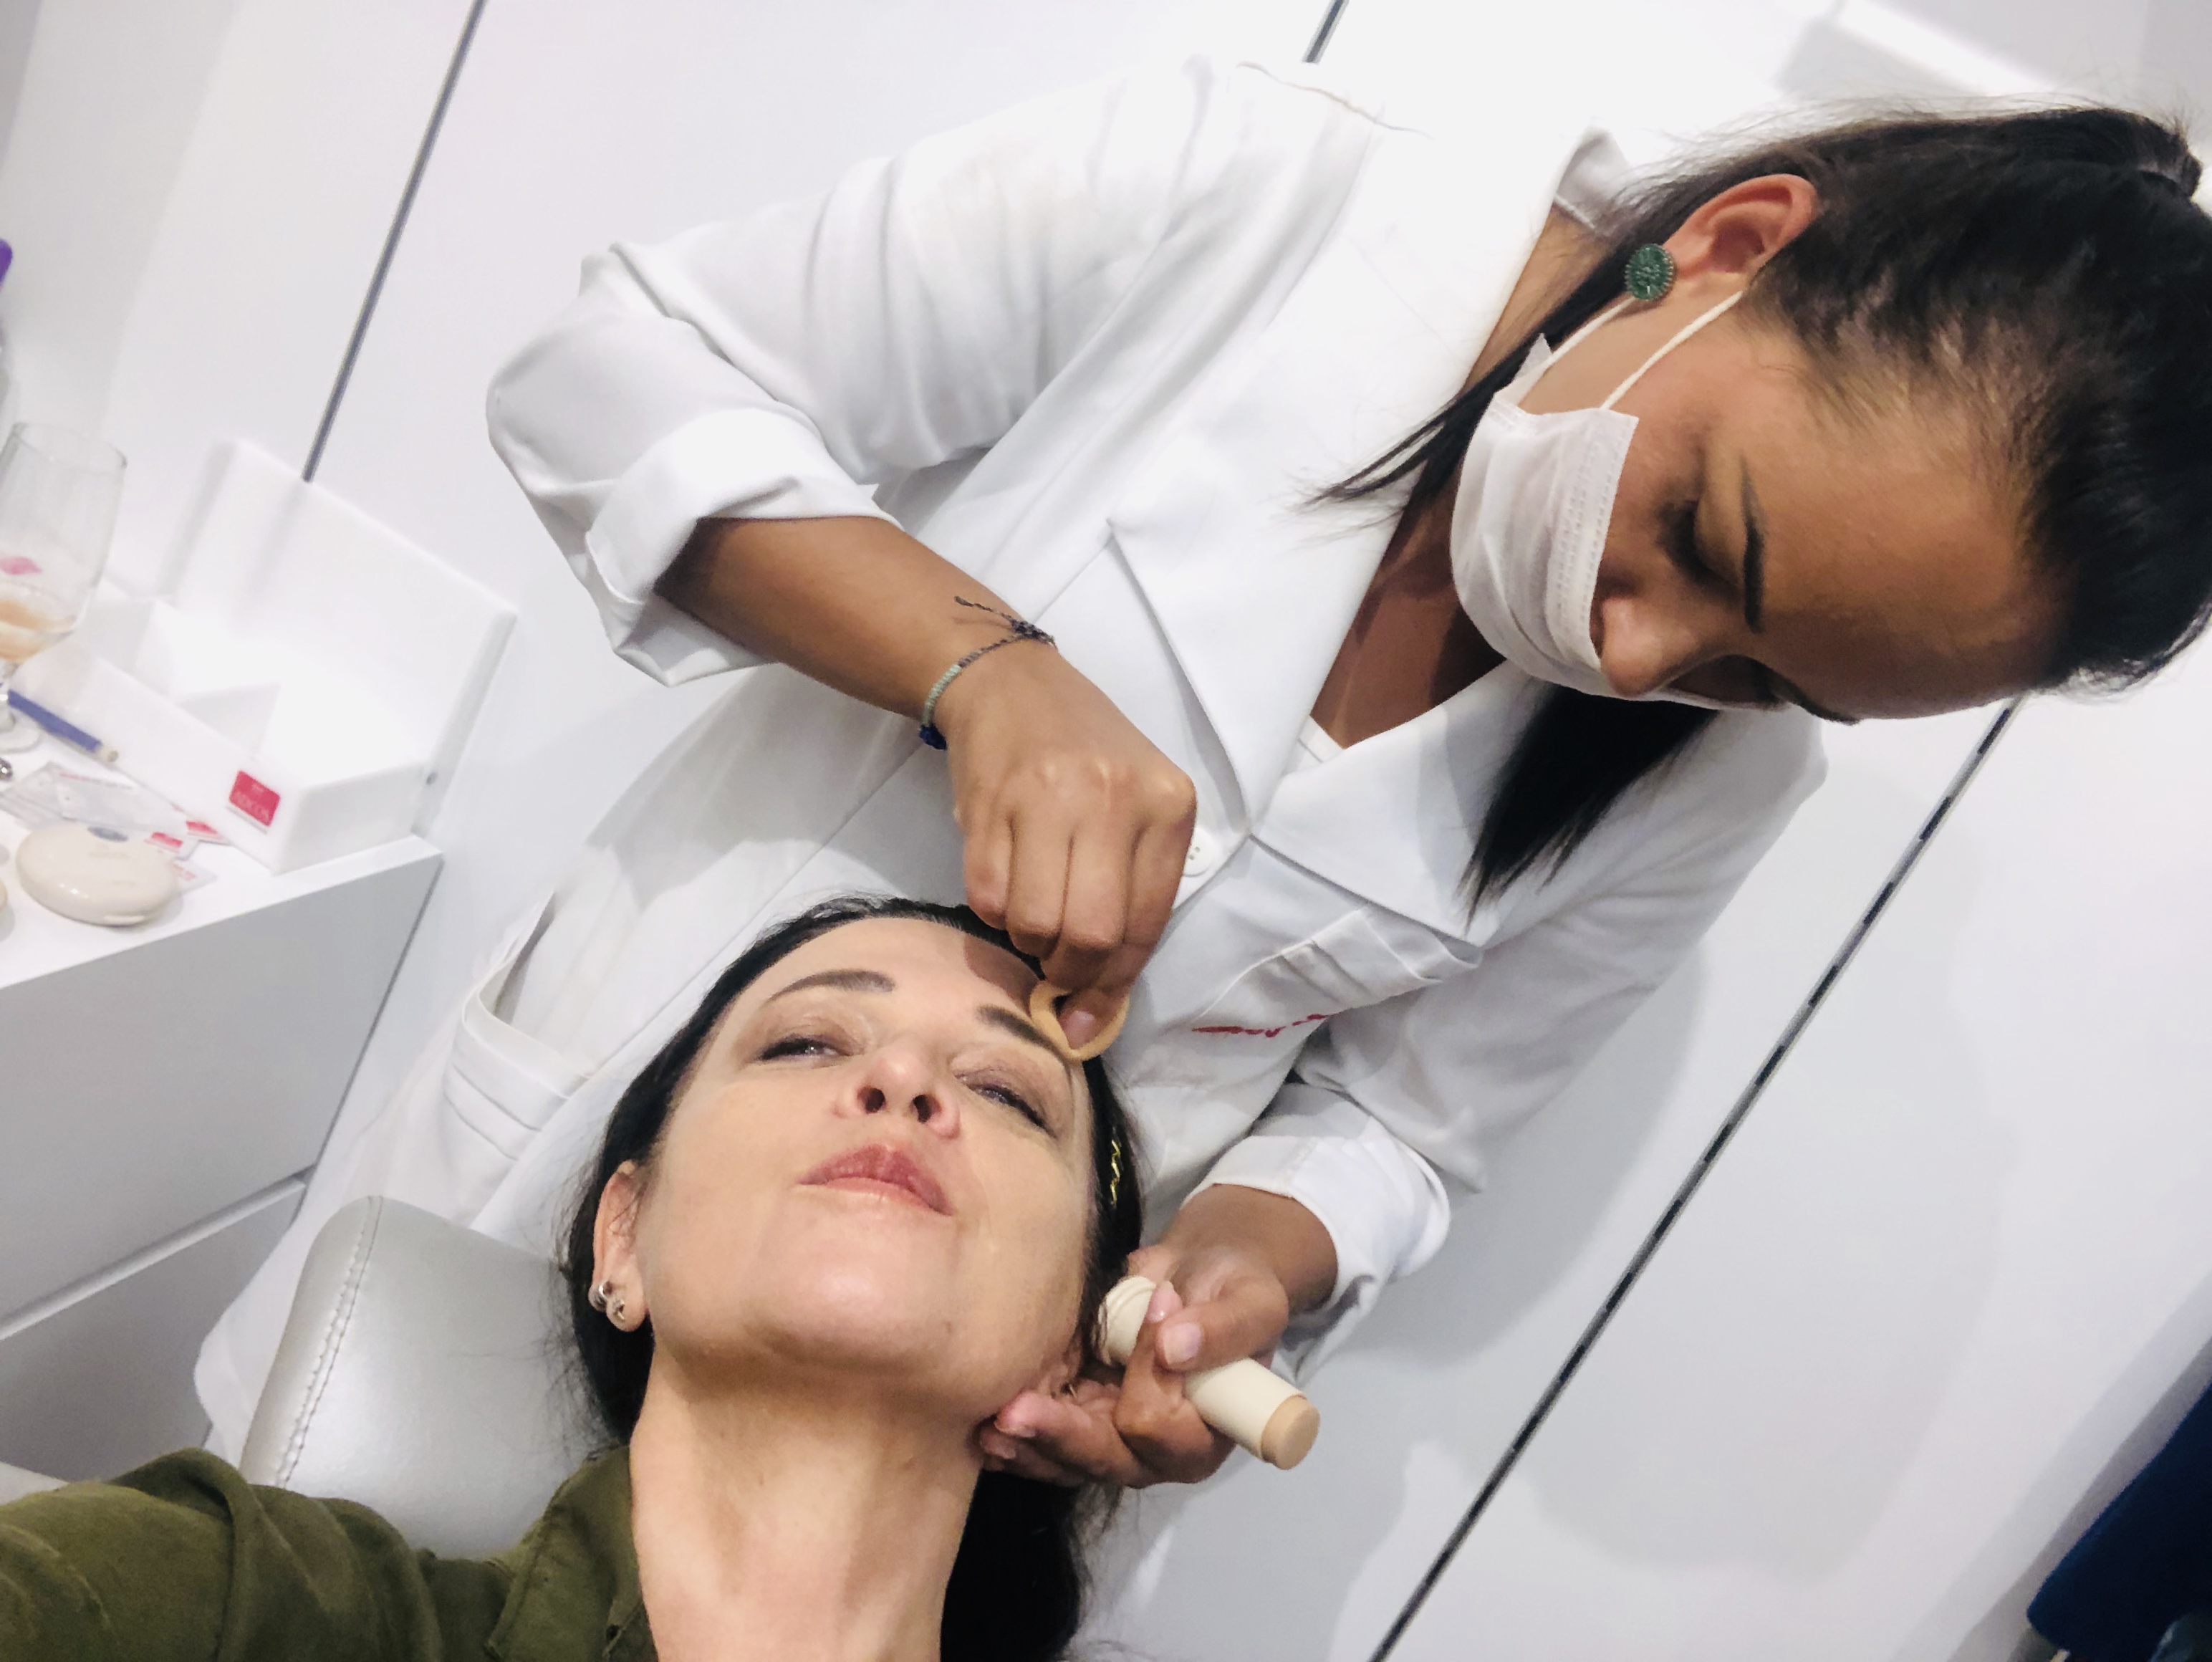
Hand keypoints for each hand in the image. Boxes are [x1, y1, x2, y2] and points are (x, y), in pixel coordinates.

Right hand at [932, 645, 1195, 1049]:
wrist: (1012, 685)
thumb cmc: (1087, 757)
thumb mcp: (1136, 807)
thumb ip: (1130, 897)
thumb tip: (1093, 1014)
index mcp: (1167, 804)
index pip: (1145, 925)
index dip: (1113, 985)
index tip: (1088, 1019)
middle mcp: (1115, 798)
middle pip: (1091, 934)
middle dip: (1070, 973)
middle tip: (1056, 968)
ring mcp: (1051, 797)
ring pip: (1036, 923)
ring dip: (1028, 943)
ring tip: (1033, 918)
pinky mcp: (992, 802)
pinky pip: (989, 897)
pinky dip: (995, 913)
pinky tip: (1006, 885)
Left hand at [978, 1187, 1335, 1487]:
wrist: (1194, 1277)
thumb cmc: (1231, 1290)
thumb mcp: (1248, 1300)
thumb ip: (1224, 1328)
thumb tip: (1176, 1346)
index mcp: (1207, 1433)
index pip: (1165, 1433)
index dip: (1146, 1394)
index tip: (1132, 1347)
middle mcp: (1156, 1452)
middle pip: (1104, 1458)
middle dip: (1059, 1436)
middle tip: (1014, 1414)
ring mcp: (1111, 1440)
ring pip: (1064, 1460)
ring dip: (1026, 1445)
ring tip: (988, 1426)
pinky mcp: (1075, 1419)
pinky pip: (1041, 1442)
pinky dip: (1012, 1435)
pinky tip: (979, 1426)